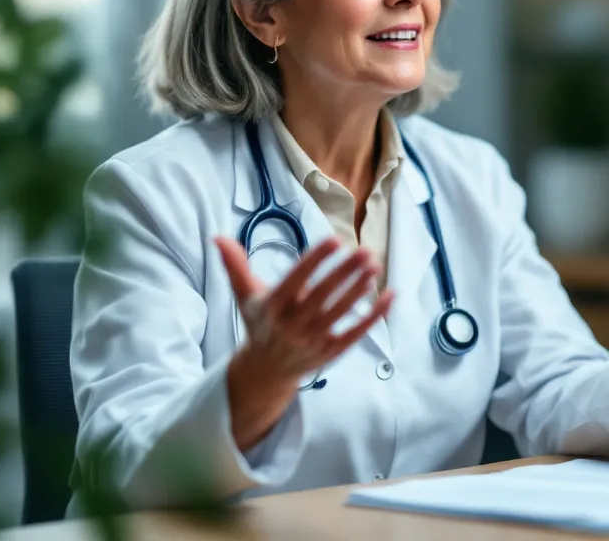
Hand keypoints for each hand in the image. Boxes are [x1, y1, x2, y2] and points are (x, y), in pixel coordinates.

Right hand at [216, 237, 392, 388]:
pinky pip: (356, 332)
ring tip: (375, 265)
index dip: (315, 261)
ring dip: (360, 289)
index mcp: (273, 307)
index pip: (296, 280)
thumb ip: (236, 266)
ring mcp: (314, 340)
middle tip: (365, 251)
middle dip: (344, 273)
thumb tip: (218, 238)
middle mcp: (293, 325)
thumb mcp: (246, 296)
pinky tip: (390, 295)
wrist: (266, 371)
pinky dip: (374, 316)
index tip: (334, 241)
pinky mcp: (332, 351)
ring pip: (340, 312)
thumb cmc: (260, 323)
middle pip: (322, 295)